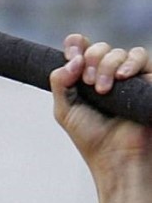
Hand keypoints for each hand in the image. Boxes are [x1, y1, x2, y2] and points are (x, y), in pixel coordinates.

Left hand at [50, 34, 151, 175]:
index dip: (76, 45)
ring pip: (119, 52)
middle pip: (99, 48)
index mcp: (86, 81)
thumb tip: (72, 57)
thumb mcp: (65, 111)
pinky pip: (141, 57)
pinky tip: (122, 77)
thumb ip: (60, 82)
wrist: (116, 157)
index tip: (72, 50)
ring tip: (103, 89)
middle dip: (91, 59)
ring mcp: (128, 78)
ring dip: (107, 65)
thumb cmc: (91, 139)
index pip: (82, 50)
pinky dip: (130, 63)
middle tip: (88, 83)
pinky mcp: (146, 81)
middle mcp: (107, 76)